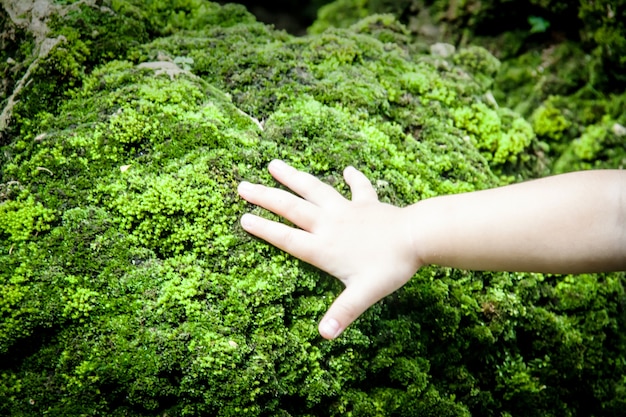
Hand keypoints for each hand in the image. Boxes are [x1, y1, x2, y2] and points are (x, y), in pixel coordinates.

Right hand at [237, 160, 420, 338]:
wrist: (417, 237)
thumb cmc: (390, 267)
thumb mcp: (363, 294)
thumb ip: (342, 314)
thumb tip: (324, 335)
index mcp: (324, 247)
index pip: (287, 238)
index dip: (264, 229)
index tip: (243, 218)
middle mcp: (330, 224)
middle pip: (291, 208)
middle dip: (265, 197)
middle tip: (242, 186)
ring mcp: (347, 210)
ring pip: (315, 189)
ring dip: (294, 177)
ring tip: (274, 164)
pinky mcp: (367, 203)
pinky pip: (358, 188)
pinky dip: (353, 178)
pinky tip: (347, 169)